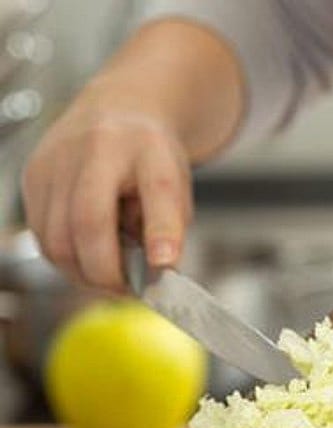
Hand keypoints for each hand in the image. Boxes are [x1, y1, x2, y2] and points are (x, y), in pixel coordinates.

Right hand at [21, 18, 245, 291]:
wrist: (118, 111)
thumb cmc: (149, 160)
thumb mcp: (176, 189)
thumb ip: (170, 231)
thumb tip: (156, 275)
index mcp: (147, 147)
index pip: (157, 189)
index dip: (161, 232)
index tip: (165, 265)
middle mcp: (97, 146)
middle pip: (89, 223)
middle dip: (107, 272)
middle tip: (125, 289)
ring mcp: (57, 159)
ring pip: (57, 241)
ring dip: (83, 273)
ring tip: (107, 272)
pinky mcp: (33, 176)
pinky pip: (43, 238)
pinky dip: (65, 260)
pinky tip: (85, 254)